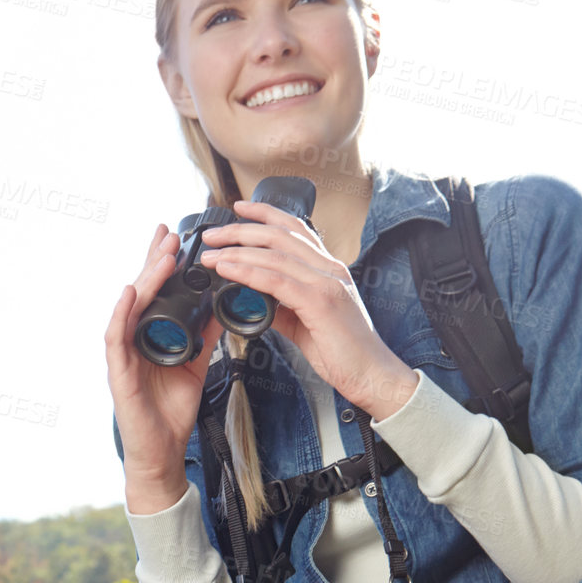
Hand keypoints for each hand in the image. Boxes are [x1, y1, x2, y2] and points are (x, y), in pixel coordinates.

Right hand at [105, 222, 222, 510]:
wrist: (163, 451)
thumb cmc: (171, 410)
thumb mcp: (197, 363)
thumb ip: (207, 335)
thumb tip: (227, 305)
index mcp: (150, 334)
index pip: (155, 291)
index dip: (162, 263)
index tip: (175, 237)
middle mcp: (132, 338)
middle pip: (141, 291)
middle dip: (155, 261)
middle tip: (170, 236)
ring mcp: (122, 353)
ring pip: (129, 307)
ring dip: (145, 279)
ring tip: (161, 256)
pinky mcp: (117, 372)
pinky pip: (115, 337)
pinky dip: (121, 314)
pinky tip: (130, 293)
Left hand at [198, 199, 417, 418]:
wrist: (371, 374)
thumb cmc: (342, 351)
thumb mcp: (305, 323)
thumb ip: (281, 307)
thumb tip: (253, 301)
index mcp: (328, 268)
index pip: (295, 228)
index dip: (265, 213)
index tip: (238, 208)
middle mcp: (329, 268)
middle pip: (280, 234)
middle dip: (241, 230)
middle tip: (211, 235)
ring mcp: (327, 282)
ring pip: (276, 254)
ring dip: (237, 252)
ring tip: (211, 255)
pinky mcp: (321, 302)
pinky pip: (278, 281)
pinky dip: (249, 272)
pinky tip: (228, 270)